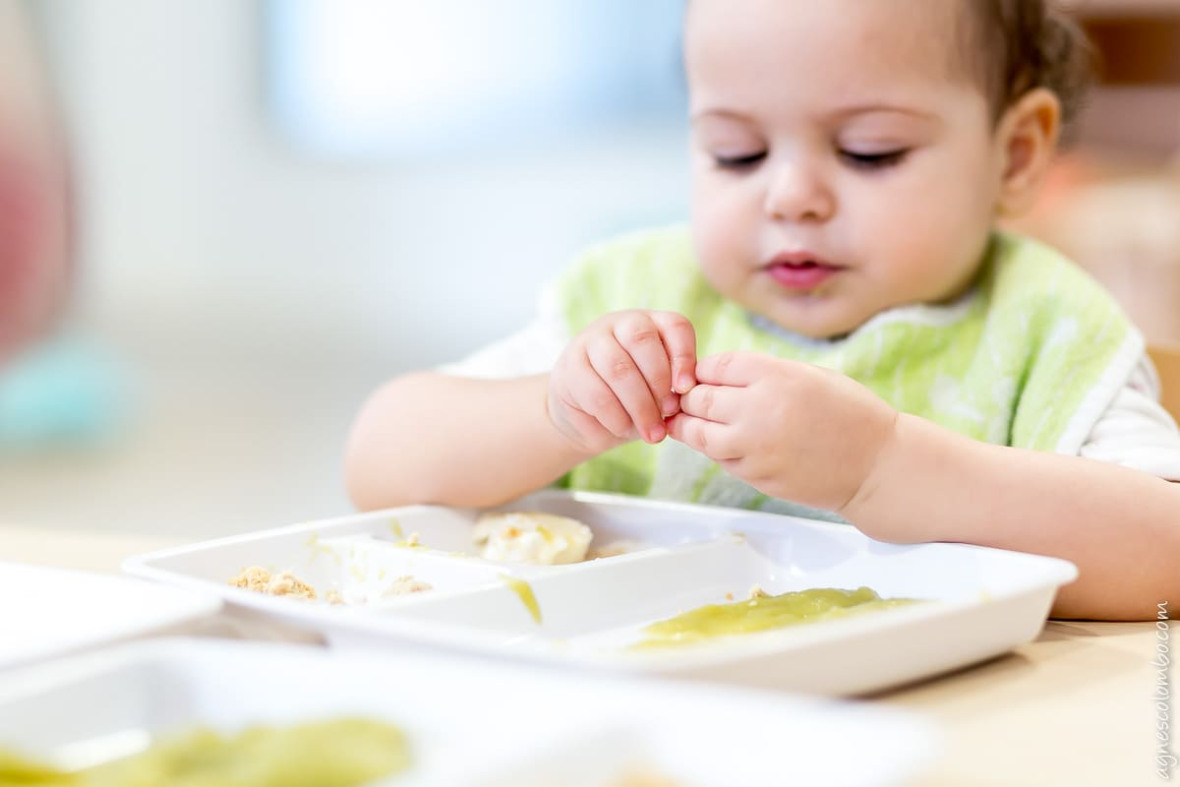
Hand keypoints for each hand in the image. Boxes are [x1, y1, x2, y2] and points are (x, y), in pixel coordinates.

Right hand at [547, 310, 695, 454]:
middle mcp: (620, 323)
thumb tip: (682, 399)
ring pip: (618, 368)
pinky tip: (624, 429)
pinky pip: (596, 393)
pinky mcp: (570, 367)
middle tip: (667, 414)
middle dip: (658, 383)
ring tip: (651, 433)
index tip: (686, 390)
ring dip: (639, 406)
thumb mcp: (659, 391)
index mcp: (651, 324)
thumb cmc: (632, 401)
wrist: (585, 417)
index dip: (684, 357)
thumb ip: (672, 388)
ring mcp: (590, 341)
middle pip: (642, 340)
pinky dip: (616, 417)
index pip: (675, 326)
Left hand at [666, 352, 898, 511]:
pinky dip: (715, 449)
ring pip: (698, 434)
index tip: (702, 376)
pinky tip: (724, 441)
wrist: (877, 465)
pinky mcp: (756, 476)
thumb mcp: (807, 374)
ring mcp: (755, 447)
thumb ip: (761, 372)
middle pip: (698, 398)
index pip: (713, 366)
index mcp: (774, 376)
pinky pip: (720, 459)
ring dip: (690, 426)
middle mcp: (759, 410)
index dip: (703, 371)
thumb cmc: (848, 413)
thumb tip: (713, 375)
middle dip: (689, 397)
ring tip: (691, 421)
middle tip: (688, 398)